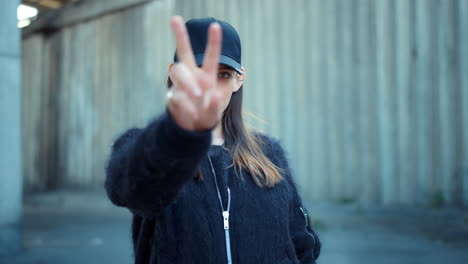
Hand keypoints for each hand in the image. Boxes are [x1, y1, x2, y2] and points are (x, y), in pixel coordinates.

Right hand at [166, 16, 222, 131]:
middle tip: (175, 18)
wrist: (192, 129)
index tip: (215, 25)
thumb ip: (214, 105)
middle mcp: (192, 76)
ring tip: (198, 96)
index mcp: (207, 76)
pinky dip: (186, 105)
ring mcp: (180, 85)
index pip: (211, 57)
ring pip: (178, 72)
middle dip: (179, 35)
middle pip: (183, 53)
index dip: (214, 42)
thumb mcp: (214, 112)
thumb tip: (213, 95)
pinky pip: (176, 95)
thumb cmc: (206, 115)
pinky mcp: (171, 96)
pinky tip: (193, 114)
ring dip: (188, 83)